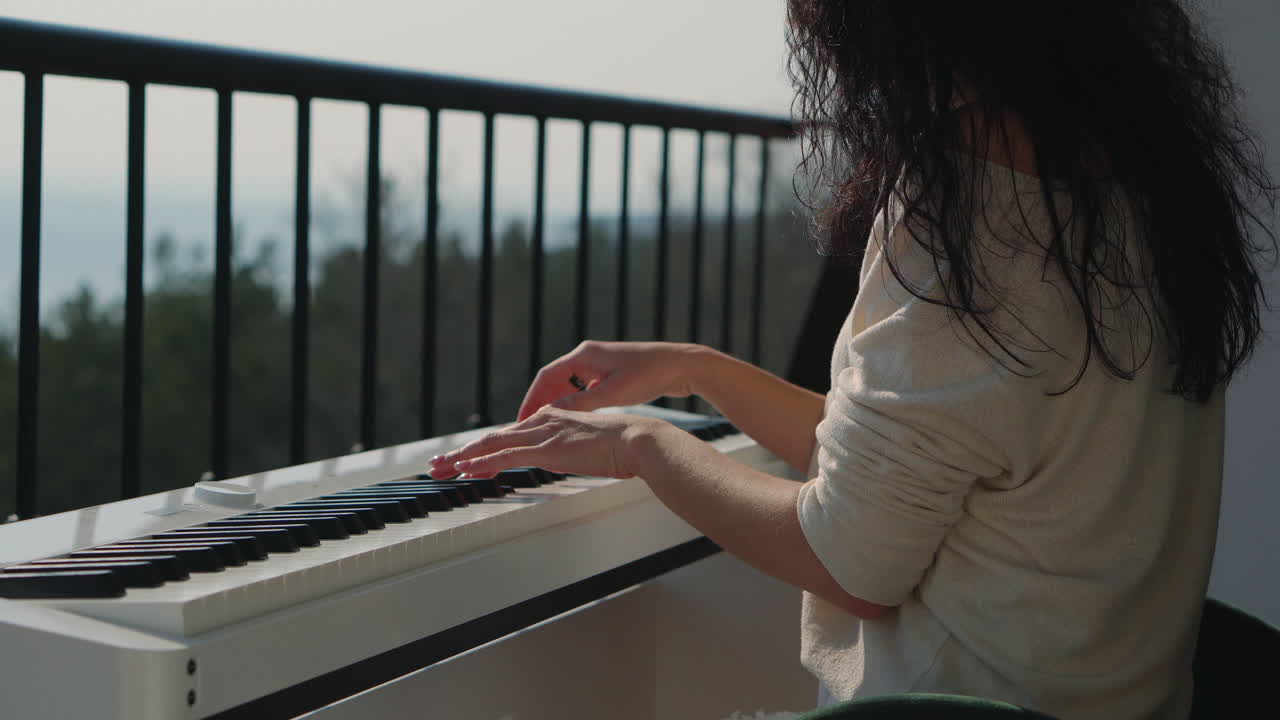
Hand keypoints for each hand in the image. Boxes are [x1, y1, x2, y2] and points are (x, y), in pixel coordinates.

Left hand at [426, 406, 662, 479]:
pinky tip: (466, 470)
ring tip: (441, 468)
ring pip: (492, 445)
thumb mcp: (589, 448)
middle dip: (463, 451)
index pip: (510, 435)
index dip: (484, 446)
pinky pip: (506, 457)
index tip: (466, 457)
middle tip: (439, 462)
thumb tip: (564, 460)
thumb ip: (571, 451)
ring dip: (463, 458)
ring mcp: (543, 434)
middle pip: (493, 437)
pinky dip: (482, 463)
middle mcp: (543, 421)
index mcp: (553, 419)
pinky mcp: (546, 449)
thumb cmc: (622, 447)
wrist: (638, 440)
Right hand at [516, 340, 710, 420]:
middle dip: (541, 403)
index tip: (522, 420)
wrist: (682, 365)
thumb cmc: (650, 375)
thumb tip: (551, 414)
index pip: (546, 376)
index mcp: (585, 355)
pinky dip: (575, 403)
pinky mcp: (611, 373)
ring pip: (569, 385)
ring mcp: (600, 364)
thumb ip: (581, 403)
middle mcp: (589, 356)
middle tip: (529, 427)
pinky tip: (575, 419)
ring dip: (557, 403)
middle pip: (554, 380)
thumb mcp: (613, 393)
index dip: (532, 399)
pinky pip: (584, 389)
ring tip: (547, 426)